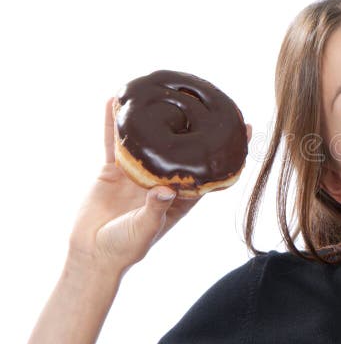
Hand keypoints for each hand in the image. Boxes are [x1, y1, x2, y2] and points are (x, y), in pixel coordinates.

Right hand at [67, 96, 252, 276]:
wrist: (93, 254)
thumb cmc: (125, 248)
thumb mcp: (145, 231)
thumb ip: (156, 211)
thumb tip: (166, 191)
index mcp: (180, 197)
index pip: (209, 170)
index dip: (226, 151)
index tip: (244, 128)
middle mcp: (163, 179)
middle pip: (183, 147)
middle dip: (195, 124)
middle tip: (207, 97)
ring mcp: (139, 172)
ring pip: (149, 139)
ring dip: (153, 117)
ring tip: (159, 89)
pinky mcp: (114, 170)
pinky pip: (115, 143)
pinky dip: (114, 124)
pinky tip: (113, 102)